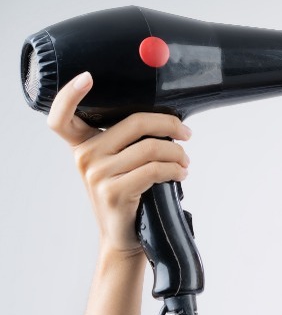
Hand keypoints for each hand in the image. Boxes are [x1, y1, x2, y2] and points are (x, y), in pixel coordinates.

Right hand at [47, 71, 191, 254]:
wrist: (124, 237)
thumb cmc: (128, 195)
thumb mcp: (118, 165)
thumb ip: (127, 141)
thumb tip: (166, 120)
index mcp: (82, 145)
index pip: (62, 117)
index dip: (70, 94)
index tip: (88, 77)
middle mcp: (85, 157)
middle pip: (134, 123)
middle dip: (169, 124)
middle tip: (186, 134)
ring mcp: (98, 175)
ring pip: (151, 148)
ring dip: (178, 153)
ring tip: (185, 161)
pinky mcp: (115, 192)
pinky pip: (155, 170)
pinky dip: (175, 169)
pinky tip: (181, 173)